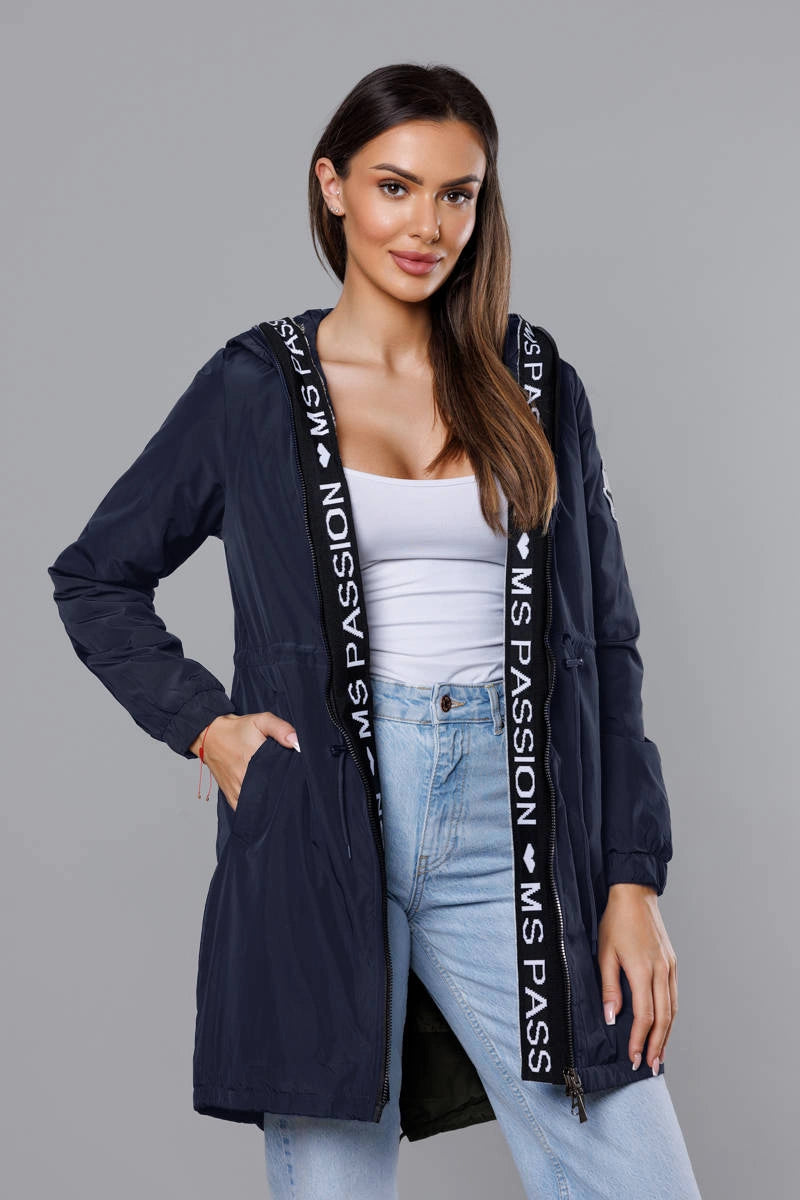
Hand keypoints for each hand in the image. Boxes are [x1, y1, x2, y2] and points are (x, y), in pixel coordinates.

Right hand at [190, 711, 300, 810]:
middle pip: (271, 793)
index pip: (281, 779)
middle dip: (280, 790)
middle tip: (284, 781)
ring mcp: (237, 790)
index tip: (295, 776)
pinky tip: (261, 799)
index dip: (290, 779)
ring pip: (259, 805)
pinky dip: (254, 808)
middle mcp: (245, 779)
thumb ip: (281, 729)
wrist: (210, 736)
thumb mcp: (261, 721)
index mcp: (256, 761)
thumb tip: (296, 743)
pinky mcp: (231, 796)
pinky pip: (246, 809)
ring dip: (267, 800)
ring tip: (273, 790)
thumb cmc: (236, 730)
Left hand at [597, 883, 677, 1072]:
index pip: (644, 1016)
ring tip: (658, 1055)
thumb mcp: (605, 953)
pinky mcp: (672, 964)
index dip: (639, 1040)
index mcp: (643, 970)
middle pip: (663, 1018)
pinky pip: (673, 997)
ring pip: (672, 1009)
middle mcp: (662, 972)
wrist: (635, 895)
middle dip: (656, 1045)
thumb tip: (612, 1018)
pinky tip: (664, 1027)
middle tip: (649, 1066)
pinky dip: (670, 1016)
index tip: (633, 1058)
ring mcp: (670, 968)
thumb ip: (610, 987)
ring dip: (666, 1035)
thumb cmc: (616, 922)